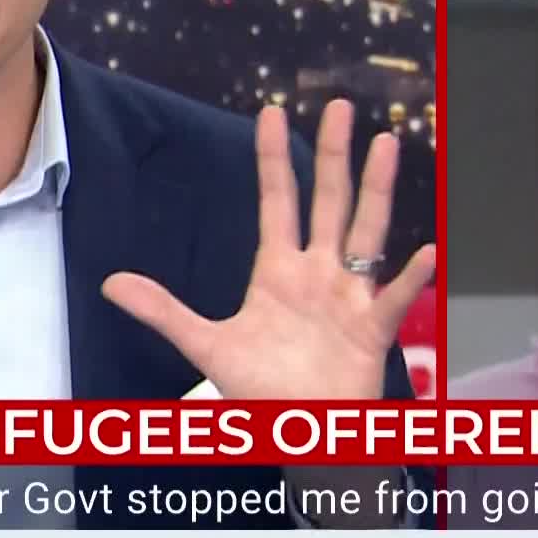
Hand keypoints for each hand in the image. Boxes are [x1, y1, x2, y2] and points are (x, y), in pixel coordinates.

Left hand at [102, 100, 436, 400]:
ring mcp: (349, 297)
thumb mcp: (207, 347)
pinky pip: (393, 299)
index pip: (278, 200)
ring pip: (366, 230)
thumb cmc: (262, 390)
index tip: (272, 112)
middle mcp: (318, 272)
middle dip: (334, 154)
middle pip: (328, 200)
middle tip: (340, 105)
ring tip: (386, 144)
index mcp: (278, 270)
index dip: (274, 158)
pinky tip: (425, 254)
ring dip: (376, 189)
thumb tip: (111, 284)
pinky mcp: (372, 330)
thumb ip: (165, 311)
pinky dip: (410, 279)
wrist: (300, 432)